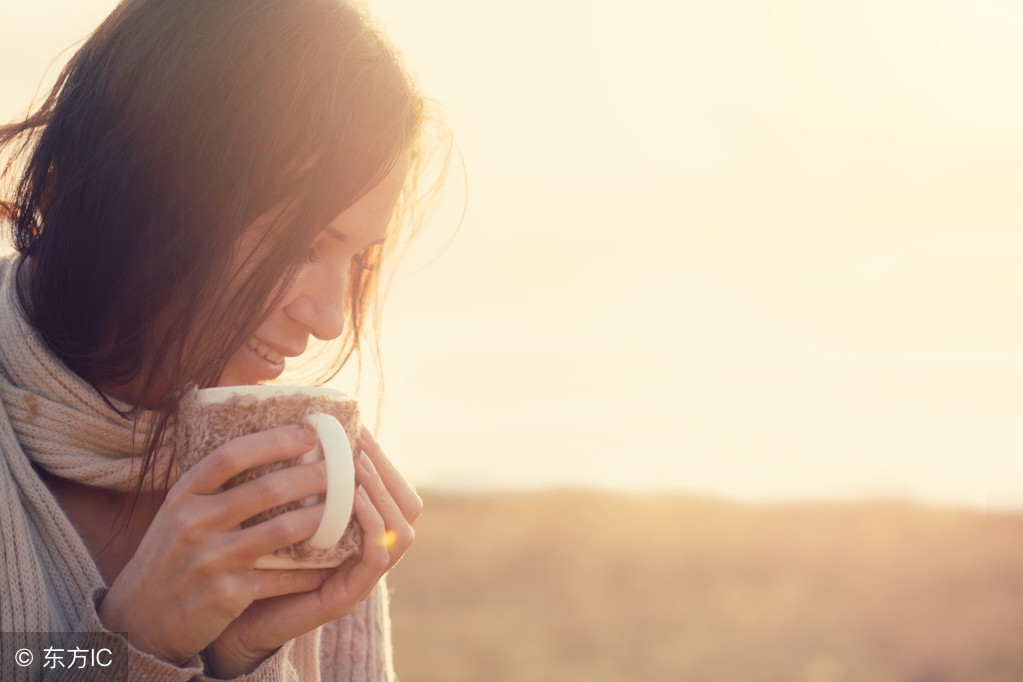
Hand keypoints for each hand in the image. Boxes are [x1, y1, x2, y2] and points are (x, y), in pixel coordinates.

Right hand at [97, 425, 334, 664]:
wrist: (140, 620)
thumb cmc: (170, 556)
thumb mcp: (178, 513)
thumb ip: (212, 486)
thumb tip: (265, 446)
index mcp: (184, 496)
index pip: (231, 455)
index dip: (274, 440)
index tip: (309, 433)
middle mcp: (195, 523)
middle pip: (267, 489)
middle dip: (313, 476)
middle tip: (343, 468)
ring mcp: (211, 559)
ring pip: (282, 530)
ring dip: (322, 517)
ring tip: (348, 507)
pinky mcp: (227, 594)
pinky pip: (281, 576)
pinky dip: (310, 568)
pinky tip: (333, 560)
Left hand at [203, 427, 422, 677]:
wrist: (226, 619)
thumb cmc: (251, 559)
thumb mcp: (280, 512)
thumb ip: (300, 483)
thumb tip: (298, 425)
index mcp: (358, 533)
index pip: (394, 491)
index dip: (383, 459)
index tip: (358, 430)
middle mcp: (367, 555)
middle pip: (408, 509)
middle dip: (387, 470)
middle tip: (360, 442)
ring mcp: (360, 579)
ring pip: (401, 533)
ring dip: (382, 494)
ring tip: (358, 466)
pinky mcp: (345, 598)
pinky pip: (376, 560)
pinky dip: (372, 527)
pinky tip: (354, 501)